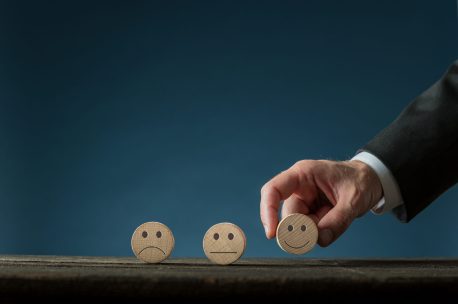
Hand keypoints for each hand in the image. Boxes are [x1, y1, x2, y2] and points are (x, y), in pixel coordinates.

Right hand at [260, 160, 382, 246]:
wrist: (371, 180)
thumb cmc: (360, 180)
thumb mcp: (354, 199)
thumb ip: (338, 220)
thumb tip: (321, 240)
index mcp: (303, 173)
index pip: (273, 190)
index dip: (268, 211)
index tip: (272, 233)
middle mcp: (299, 187)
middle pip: (288, 214)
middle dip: (301, 230)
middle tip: (318, 237)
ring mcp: (305, 200)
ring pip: (298, 225)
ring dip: (313, 232)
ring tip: (334, 221)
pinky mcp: (311, 211)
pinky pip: (308, 228)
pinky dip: (319, 233)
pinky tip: (333, 223)